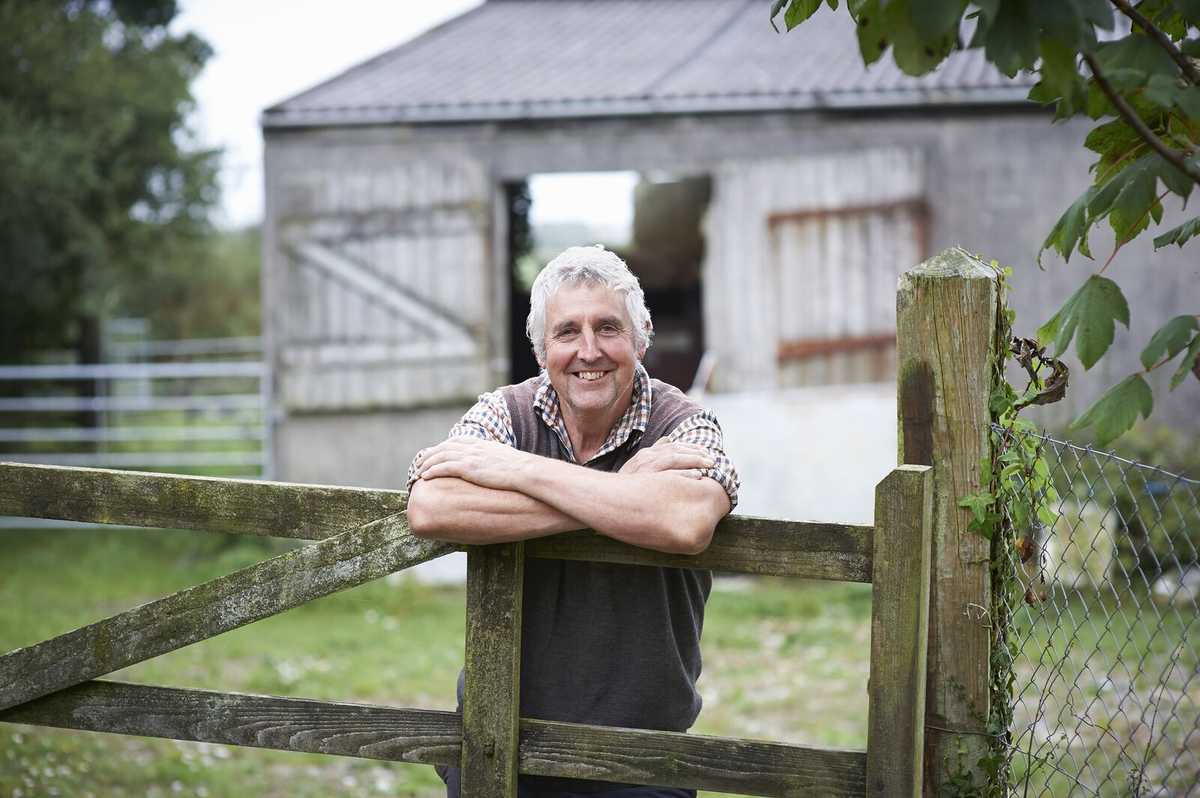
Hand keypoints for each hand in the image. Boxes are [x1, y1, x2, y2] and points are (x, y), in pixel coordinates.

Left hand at [414, 437, 531, 490]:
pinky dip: (432, 470)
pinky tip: (425, 476)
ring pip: (440, 456)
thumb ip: (493, 459)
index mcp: (481, 444)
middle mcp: (473, 447)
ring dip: (427, 463)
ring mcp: (470, 456)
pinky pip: (444, 467)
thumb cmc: (520, 469)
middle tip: (419, 461)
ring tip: (418, 470)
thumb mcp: (504, 458)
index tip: (434, 453)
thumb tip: (493, 468)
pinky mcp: (469, 467)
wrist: (526, 471)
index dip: (442, 447)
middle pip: (444, 447)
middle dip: (430, 454)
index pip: (455, 442)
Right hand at [618, 438, 713, 478]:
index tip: (706, 452)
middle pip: (677, 451)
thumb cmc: (627, 483)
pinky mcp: (646, 481)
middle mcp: (647, 458)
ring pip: (674, 459)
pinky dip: (684, 474)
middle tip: (713, 460)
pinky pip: (669, 475)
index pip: (674, 445)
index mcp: (647, 453)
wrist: (606, 497)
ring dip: (694, 461)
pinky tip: (697, 476)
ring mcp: (646, 469)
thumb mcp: (639, 463)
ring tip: (709, 465)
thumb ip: (655, 451)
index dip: (692, 448)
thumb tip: (668, 439)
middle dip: (697, 454)